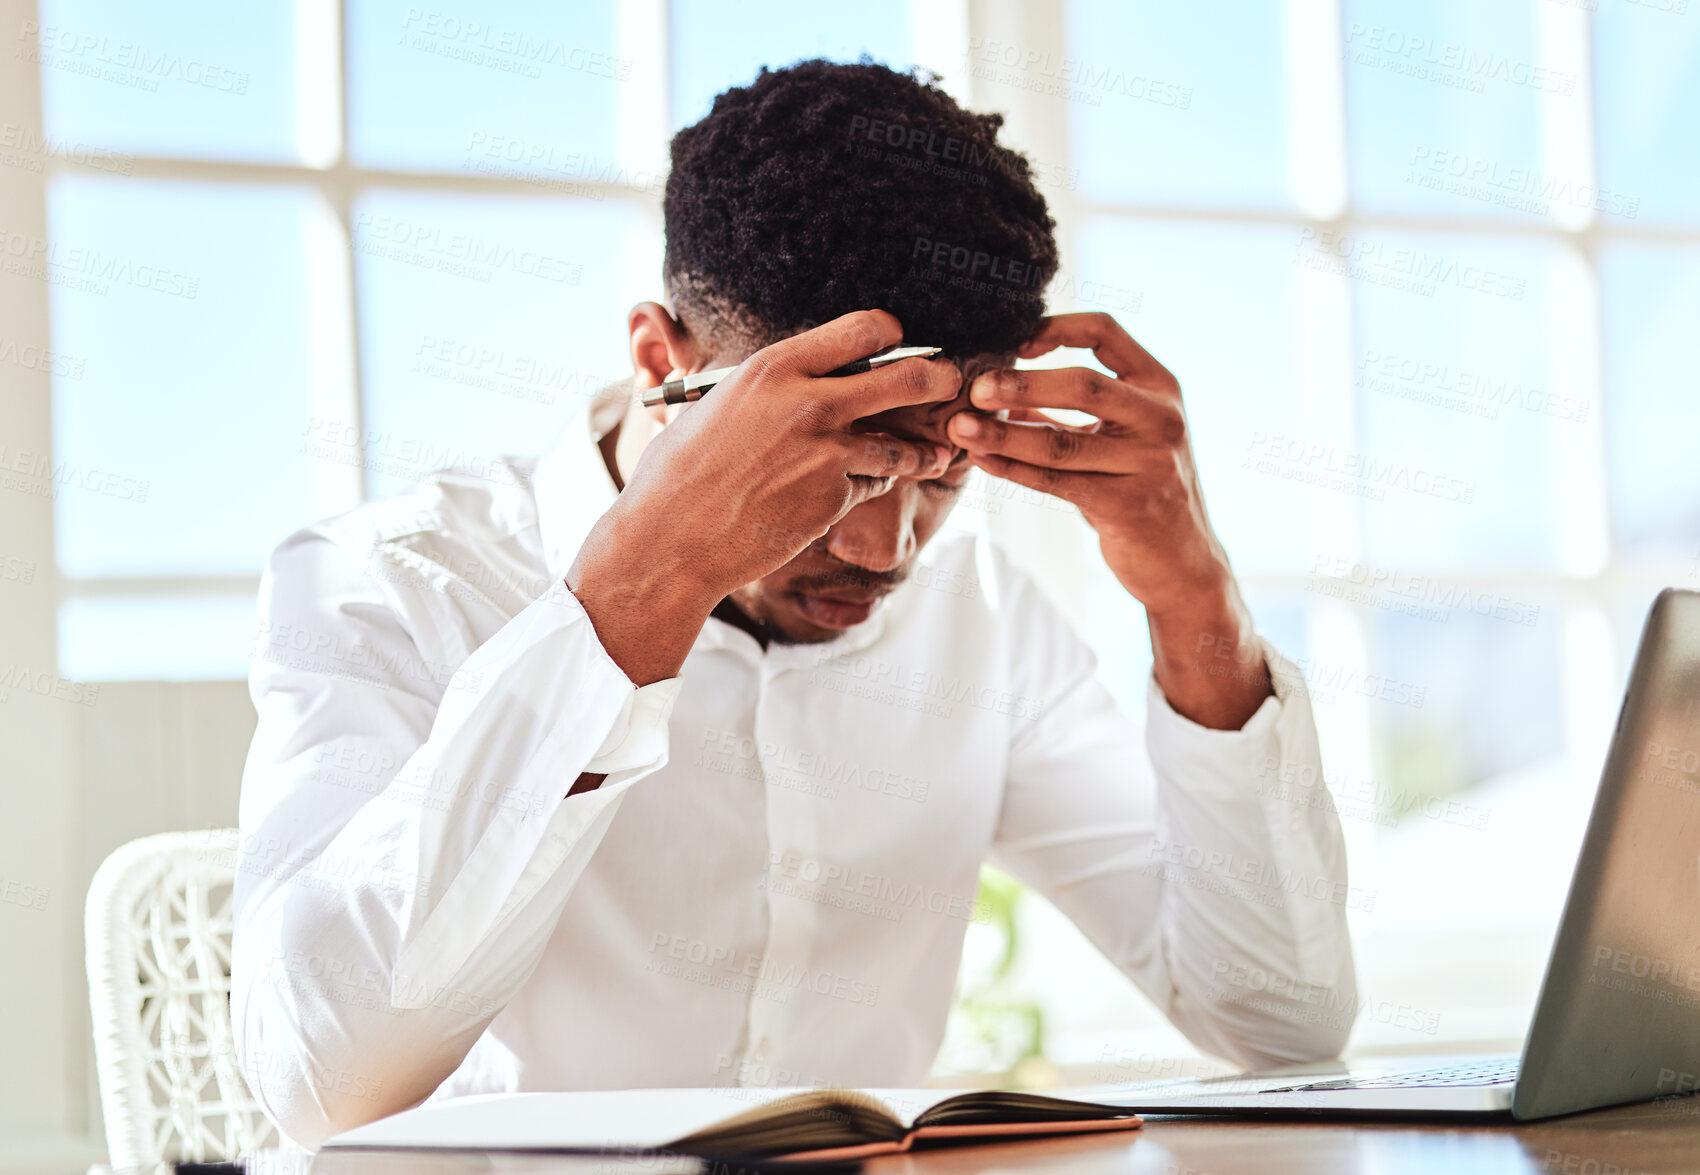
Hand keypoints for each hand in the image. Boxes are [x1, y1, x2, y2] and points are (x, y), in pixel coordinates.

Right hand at [569, 310, 958, 683]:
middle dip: (939, 377)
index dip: (890, 333)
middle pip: (908, 378)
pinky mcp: (834, 501)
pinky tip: (856, 489)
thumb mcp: (718, 402)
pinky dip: (869, 486)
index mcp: (777, 367)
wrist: (672, 537)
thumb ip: (769, 384)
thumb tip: (802, 370)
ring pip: (900, 444)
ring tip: (932, 454)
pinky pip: (872, 486)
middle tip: (951, 379)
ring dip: (918, 451)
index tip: (897, 340)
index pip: (864, 329)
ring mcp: (828, 456)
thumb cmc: (680, 469)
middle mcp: (811, 404)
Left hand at [946, 312, 1270, 727]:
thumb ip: (1068, 409)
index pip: (1106, 331)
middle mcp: (1161, 418)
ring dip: (1005, 434)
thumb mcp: (1120, 436)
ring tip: (961, 428)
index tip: (1014, 341)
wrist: (1184, 563)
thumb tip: (1000, 385)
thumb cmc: (1142, 489)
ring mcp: (1149, 464)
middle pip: (1083, 385)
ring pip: (1062, 443)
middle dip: (1022, 384)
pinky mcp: (1127, 506)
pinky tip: (984, 461)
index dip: (1056, 327)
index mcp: (1160, 385)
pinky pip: (1057, 483)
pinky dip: (1014, 470)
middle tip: (976, 389)